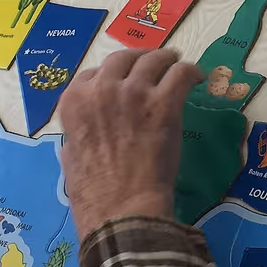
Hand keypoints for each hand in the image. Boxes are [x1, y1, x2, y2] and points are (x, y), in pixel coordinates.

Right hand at [58, 48, 200, 238]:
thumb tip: (79, 138)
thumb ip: (76, 137)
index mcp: (74, 101)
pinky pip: (180, 74)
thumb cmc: (93, 193)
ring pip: (153, 60)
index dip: (111, 75)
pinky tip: (196, 77)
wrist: (121, 208)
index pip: (92, 74)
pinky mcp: (164, 102)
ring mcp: (133, 92)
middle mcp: (101, 88)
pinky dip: (190, 71)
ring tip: (175, 62)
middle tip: (153, 63)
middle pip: (122, 59)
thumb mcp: (70, 158)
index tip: (123, 80)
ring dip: (165, 59)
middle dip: (138, 58)